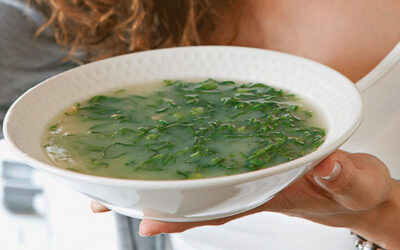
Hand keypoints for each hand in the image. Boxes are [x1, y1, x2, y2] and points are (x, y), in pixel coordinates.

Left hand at [91, 150, 399, 248]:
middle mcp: (246, 185)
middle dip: (148, 199)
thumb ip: (345, 177)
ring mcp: (243, 174)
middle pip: (191, 197)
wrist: (347, 184)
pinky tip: (159, 151)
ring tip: (111, 181)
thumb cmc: (353, 187)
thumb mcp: (357, 182)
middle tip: (100, 200)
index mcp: (267, 193)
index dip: (182, 216)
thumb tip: (328, 166)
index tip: (144, 221)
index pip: (219, 209)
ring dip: (155, 180)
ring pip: (192, 181)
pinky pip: (207, 162)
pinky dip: (181, 159)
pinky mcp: (246, 160)